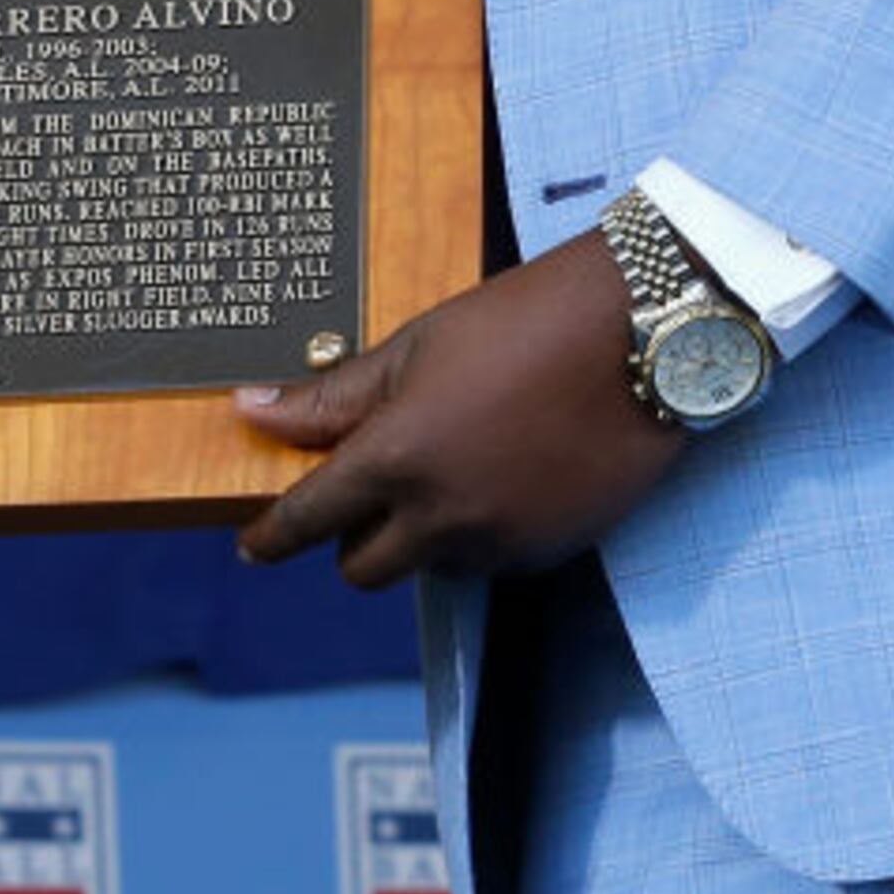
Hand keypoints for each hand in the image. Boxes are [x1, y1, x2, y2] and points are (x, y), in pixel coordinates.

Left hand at [234, 233, 682, 587]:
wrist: (640, 337)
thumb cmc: (522, 323)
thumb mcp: (415, 347)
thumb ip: (333, 395)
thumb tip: (254, 409)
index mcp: (398, 457)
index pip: (309, 521)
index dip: (271, 538)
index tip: (253, 546)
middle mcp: (443, 516)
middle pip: (362, 570)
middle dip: (352, 539)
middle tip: (367, 491)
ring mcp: (500, 541)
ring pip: (429, 569)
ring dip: (420, 537)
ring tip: (452, 463)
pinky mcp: (547, 552)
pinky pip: (487, 562)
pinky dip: (476, 535)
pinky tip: (501, 475)